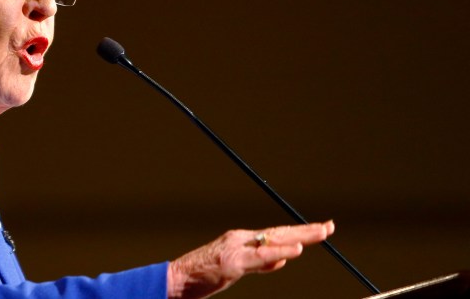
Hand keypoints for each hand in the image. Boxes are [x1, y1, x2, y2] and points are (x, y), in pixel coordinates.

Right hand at [167, 220, 334, 298]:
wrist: (176, 280)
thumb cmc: (203, 276)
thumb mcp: (236, 269)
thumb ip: (260, 263)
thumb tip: (284, 258)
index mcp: (241, 240)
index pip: (276, 234)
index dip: (300, 231)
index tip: (321, 229)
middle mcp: (240, 239)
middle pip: (279, 232)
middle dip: (307, 229)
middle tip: (330, 225)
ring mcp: (236, 249)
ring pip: (273, 240)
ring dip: (300, 235)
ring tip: (321, 232)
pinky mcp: (232, 262)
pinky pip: (260, 257)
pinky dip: (280, 251)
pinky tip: (297, 249)